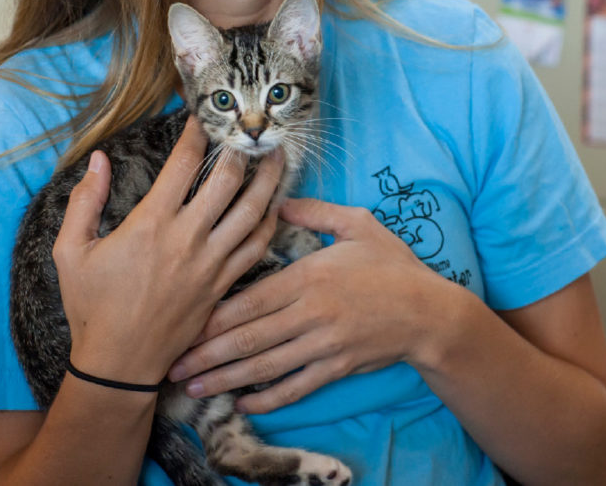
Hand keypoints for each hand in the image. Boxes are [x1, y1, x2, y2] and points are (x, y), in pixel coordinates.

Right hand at [55, 116, 283, 384]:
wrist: (119, 364)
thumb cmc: (91, 308)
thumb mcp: (70, 251)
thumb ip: (85, 201)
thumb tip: (96, 160)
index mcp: (150, 223)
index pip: (183, 164)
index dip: (196, 134)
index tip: (200, 118)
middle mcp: (187, 239)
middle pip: (227, 180)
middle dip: (239, 148)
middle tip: (247, 130)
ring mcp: (210, 264)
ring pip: (252, 211)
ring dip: (268, 179)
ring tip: (277, 155)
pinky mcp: (222, 287)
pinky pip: (257, 247)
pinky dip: (269, 222)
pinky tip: (274, 207)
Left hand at [167, 198, 463, 412]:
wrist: (432, 312)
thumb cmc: (392, 266)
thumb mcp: (357, 225)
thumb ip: (314, 212)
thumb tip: (278, 202)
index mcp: (308, 277)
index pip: (249, 299)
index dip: (211, 315)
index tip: (181, 322)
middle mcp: (310, 314)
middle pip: (247, 337)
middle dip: (206, 354)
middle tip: (173, 364)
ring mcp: (323, 345)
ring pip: (264, 366)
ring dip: (226, 379)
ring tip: (193, 388)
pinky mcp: (337, 367)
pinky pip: (296, 387)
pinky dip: (267, 398)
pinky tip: (241, 403)